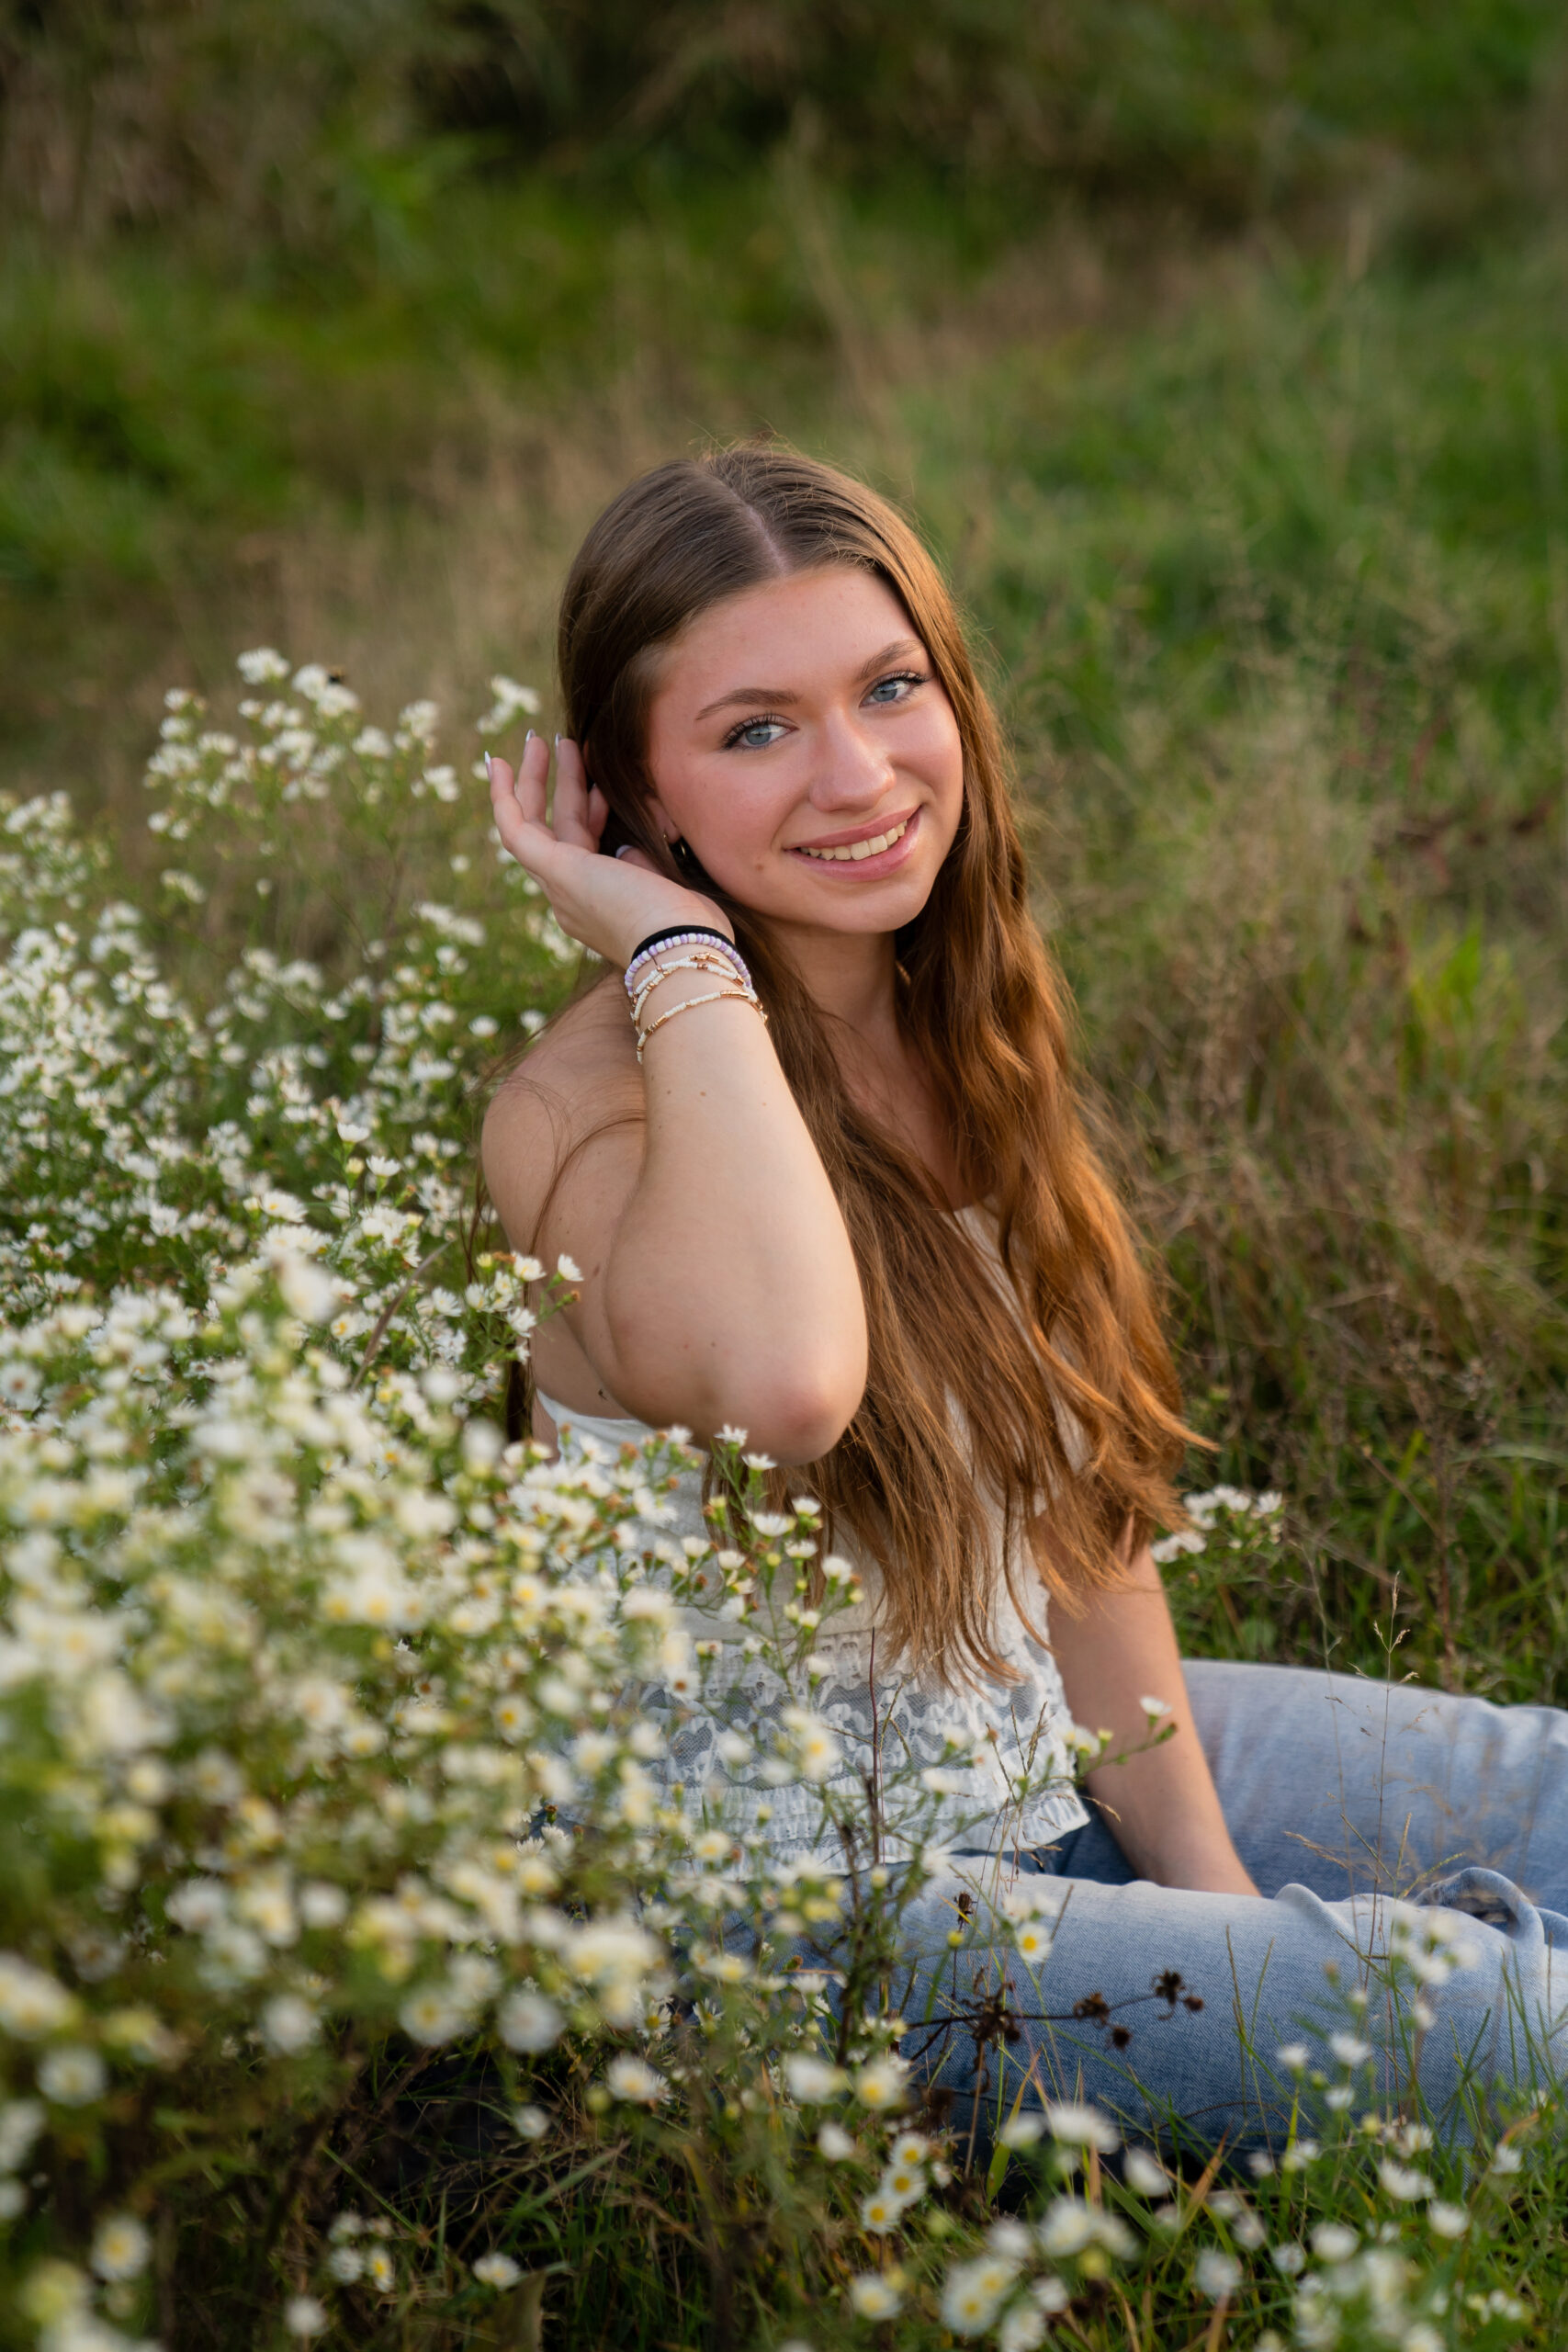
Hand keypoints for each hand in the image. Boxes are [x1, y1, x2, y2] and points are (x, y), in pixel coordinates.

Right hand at [487, 735, 731, 968]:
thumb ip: (646, 864)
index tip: (601, 787)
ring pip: (535, 826)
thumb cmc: (693, 928)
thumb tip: (628, 845)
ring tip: (539, 738)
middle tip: (561, 745)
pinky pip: (515, 830)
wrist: (682, 951)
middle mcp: (572, 900)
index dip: (591, 813)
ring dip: (535, 780)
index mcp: (601, 906)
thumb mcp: (670, 887)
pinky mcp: (556, 872)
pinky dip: (504, 796)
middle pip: (558, 832)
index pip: (587, 850)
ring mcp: (560, 888)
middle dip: (559, 786)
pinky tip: (498, 763)